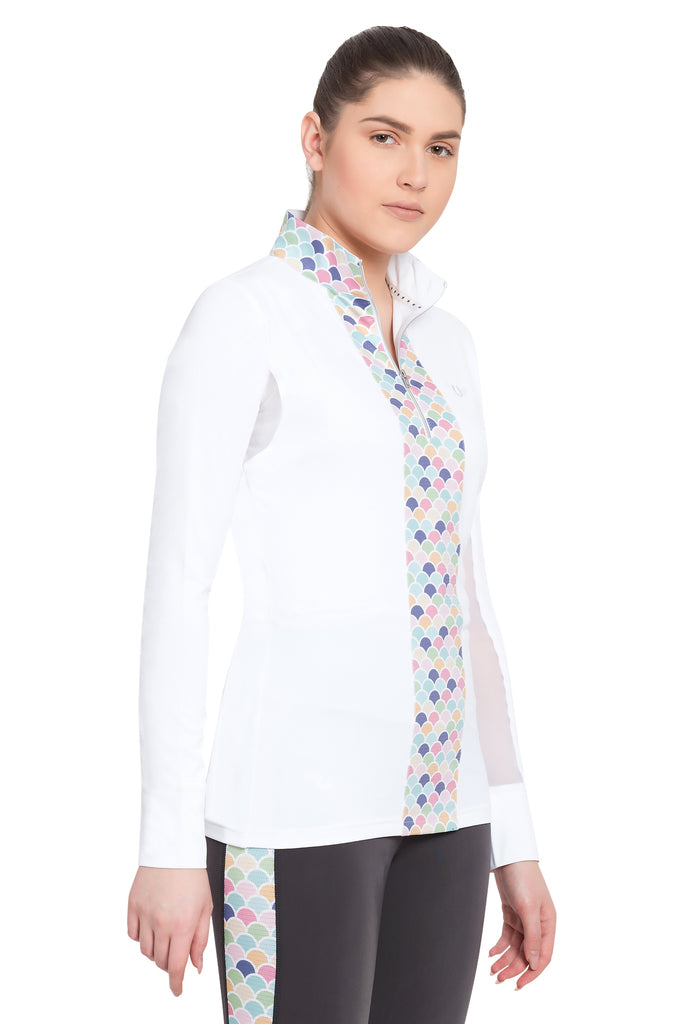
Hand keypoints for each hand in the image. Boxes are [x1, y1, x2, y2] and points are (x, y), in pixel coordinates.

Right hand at [127, 865, 213, 996]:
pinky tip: (151, 926)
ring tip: (165, 936)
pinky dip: (141, 937)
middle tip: (176, 952)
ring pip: (146, 951)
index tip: (177, 990)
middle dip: (169, 964)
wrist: (174, 849)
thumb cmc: (193, 877)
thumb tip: (196, 967)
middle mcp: (162, 923)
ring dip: (156, 952)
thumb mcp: (205, 909)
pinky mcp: (132, 906)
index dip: (176, 983)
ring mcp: (145, 914)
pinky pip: (133, 935)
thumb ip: (200, 940)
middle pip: (160, 961)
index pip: (175, 966)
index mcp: (183, 925)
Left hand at [488, 859, 555, 990]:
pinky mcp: (512, 912)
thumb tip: (534, 963)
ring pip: (516, 947)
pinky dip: (500, 946)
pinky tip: (491, 954)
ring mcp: (524, 918)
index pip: (543, 956)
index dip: (532, 972)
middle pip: (527, 953)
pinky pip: (507, 936)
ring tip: (492, 970)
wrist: (509, 855)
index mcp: (548, 924)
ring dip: (505, 959)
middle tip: (498, 978)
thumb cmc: (523, 878)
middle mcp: (538, 924)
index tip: (519, 984)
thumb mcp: (528, 908)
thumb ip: (532, 936)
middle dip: (514, 968)